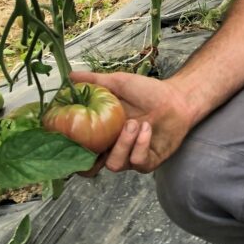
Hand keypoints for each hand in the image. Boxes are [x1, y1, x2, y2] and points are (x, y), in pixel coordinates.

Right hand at [69, 70, 194, 174]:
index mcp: (101, 133)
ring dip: (123, 143)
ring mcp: (129, 157)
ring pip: (114, 165)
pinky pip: (137, 161)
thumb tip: (69, 76)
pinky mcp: (147, 162)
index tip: (67, 135)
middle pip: (90, 167)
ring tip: (134, 123)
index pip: (78, 149)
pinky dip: (140, 144)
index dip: (70, 148)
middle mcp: (112, 148)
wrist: (176, 98)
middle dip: (92, 154)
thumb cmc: (147, 91)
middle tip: (99, 134)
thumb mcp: (117, 83)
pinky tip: (147, 128)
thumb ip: (93, 82)